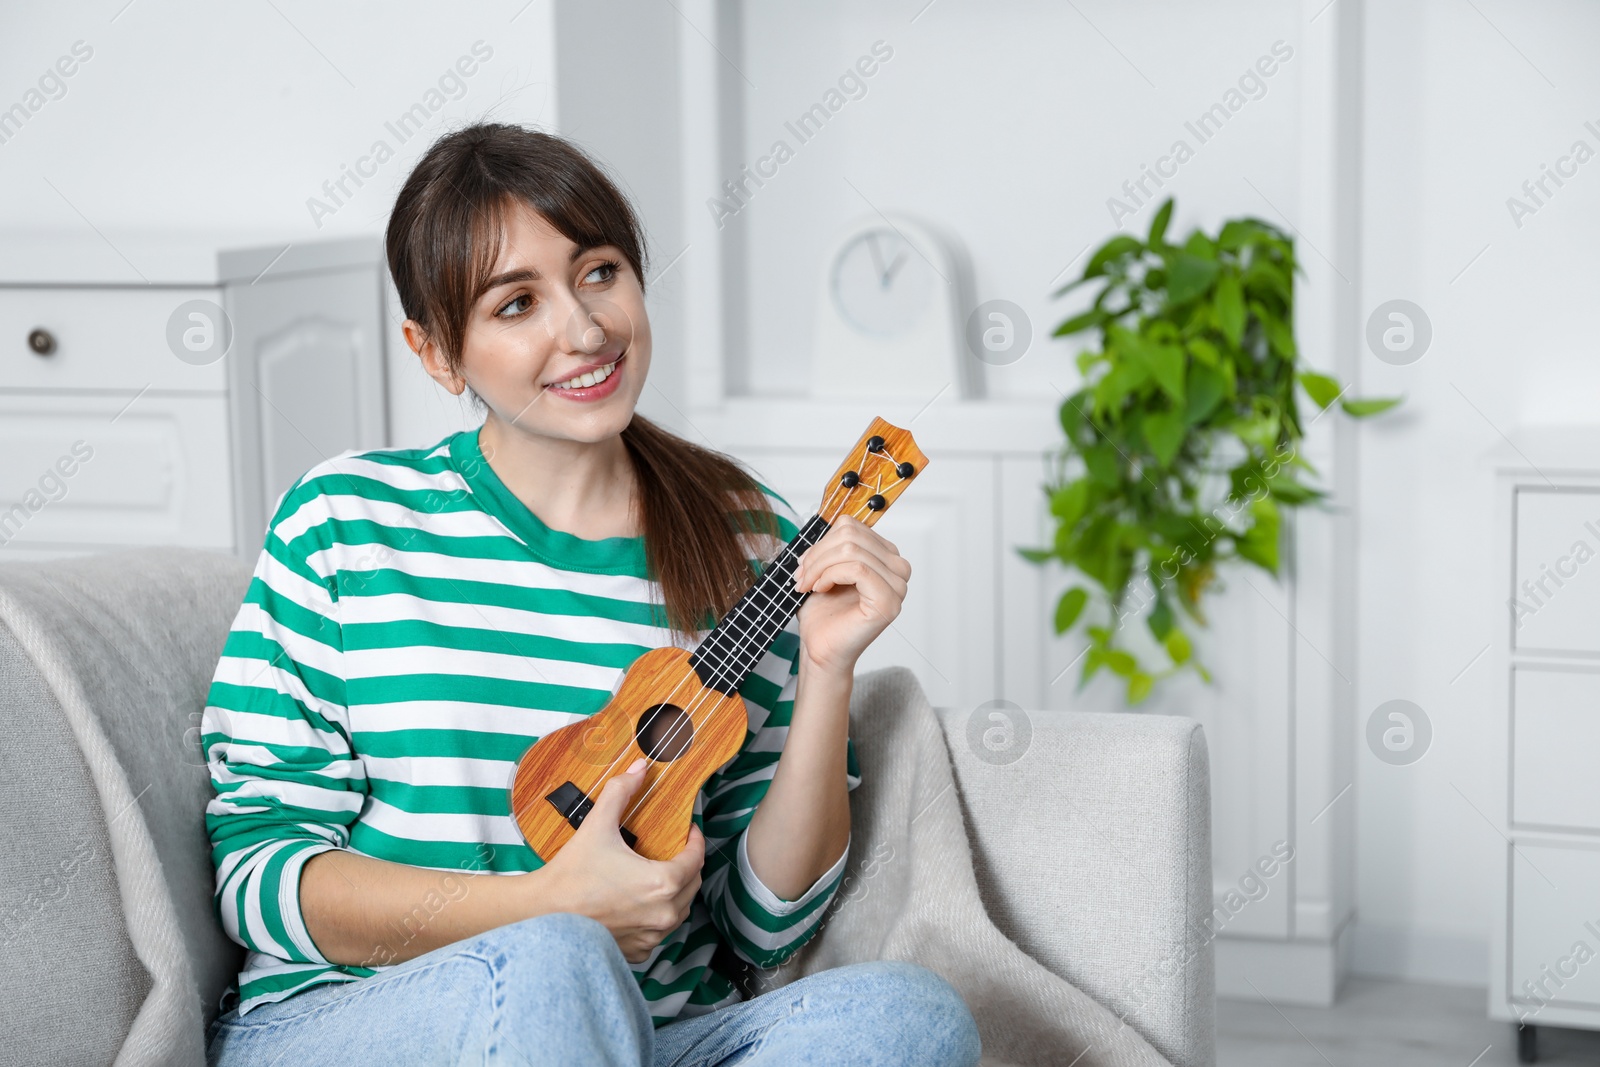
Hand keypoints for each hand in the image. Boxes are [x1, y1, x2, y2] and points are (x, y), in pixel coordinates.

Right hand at [532, 757, 704, 962]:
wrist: (542, 915)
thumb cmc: (571, 874)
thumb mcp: (598, 824)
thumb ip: (621, 792)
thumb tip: (640, 769)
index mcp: (663, 883)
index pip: (696, 859)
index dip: (695, 840)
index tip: (688, 830)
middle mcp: (664, 915)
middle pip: (693, 884)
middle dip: (688, 864)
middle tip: (674, 848)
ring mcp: (651, 937)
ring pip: (679, 910)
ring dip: (676, 891)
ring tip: (659, 872)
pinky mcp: (637, 952)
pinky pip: (659, 931)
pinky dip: (656, 915)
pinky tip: (641, 901)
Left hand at [792, 515, 911, 678]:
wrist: (821, 648)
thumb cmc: (823, 612)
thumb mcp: (826, 567)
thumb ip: (833, 543)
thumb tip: (829, 519)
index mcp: (886, 557)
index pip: (852, 527)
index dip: (822, 542)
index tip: (804, 565)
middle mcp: (898, 569)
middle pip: (851, 536)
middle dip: (818, 554)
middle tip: (801, 576)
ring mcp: (898, 587)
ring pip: (851, 551)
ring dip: (819, 566)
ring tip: (807, 584)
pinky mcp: (888, 602)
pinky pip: (857, 569)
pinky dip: (830, 575)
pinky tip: (821, 589)